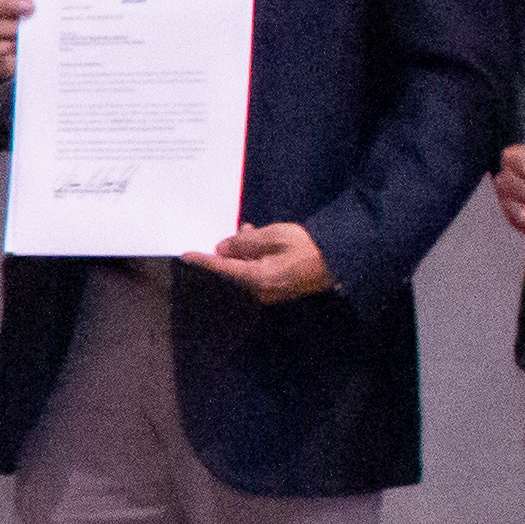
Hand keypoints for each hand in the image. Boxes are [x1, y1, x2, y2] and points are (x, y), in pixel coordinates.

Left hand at [183, 220, 333, 301]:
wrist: (339, 260)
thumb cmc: (307, 246)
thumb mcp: (273, 236)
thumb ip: (245, 243)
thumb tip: (222, 248)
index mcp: (257, 278)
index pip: (223, 268)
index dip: (203, 260)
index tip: (185, 255)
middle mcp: (260, 290)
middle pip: (234, 270)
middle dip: (229, 251)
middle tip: (235, 231)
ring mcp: (271, 292)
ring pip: (246, 270)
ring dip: (244, 252)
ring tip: (250, 231)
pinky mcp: (279, 289)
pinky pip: (258, 273)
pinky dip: (255, 258)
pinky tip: (261, 243)